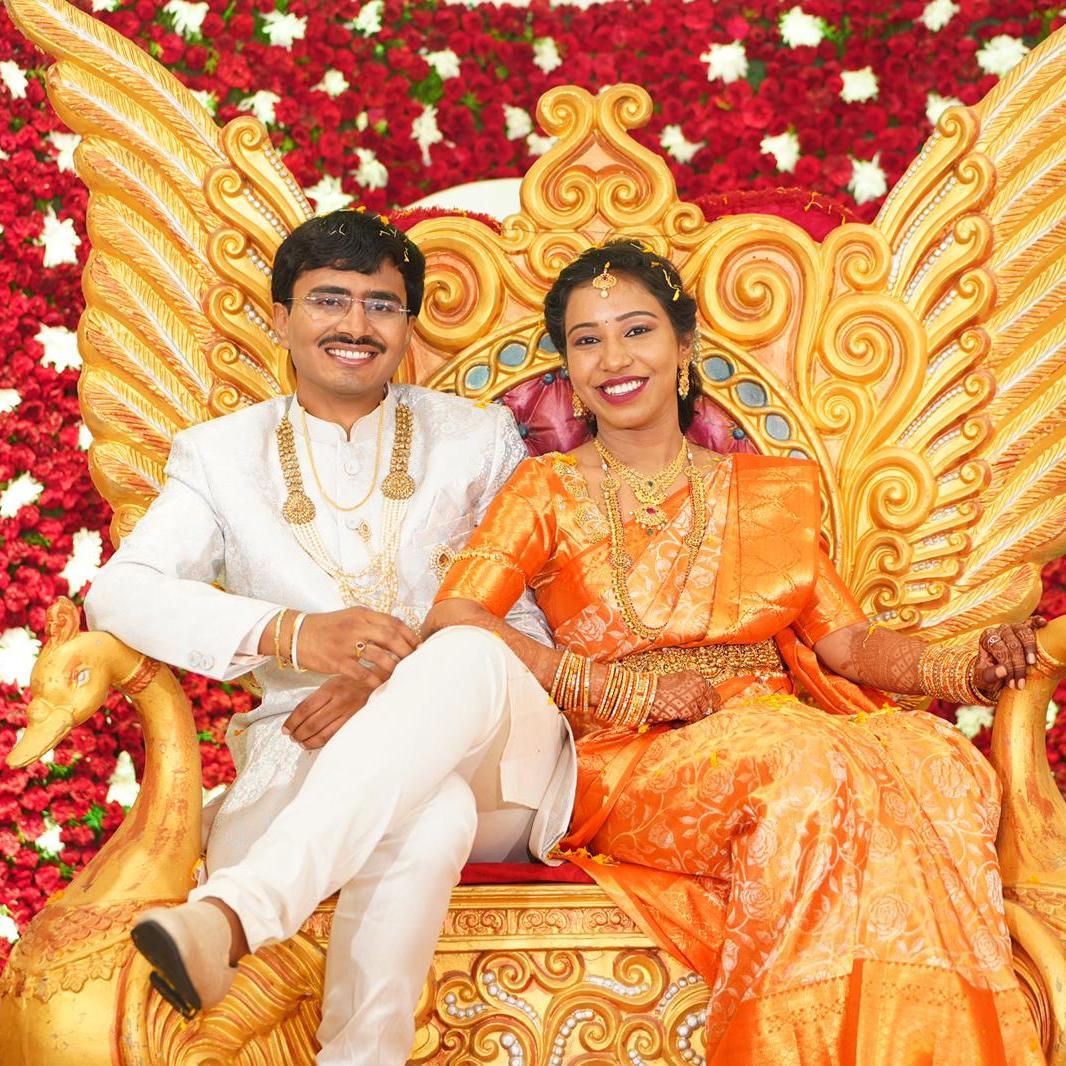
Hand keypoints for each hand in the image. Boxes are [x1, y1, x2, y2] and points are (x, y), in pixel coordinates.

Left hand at [283, 676, 371, 748]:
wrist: (375, 682)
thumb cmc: (351, 682)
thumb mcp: (331, 683)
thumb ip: (316, 698)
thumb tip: (298, 716)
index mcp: (329, 689)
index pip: (305, 708)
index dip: (292, 721)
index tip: (285, 728)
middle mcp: (338, 702)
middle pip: (312, 723)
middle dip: (298, 733)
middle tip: (291, 737)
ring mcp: (347, 713)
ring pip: (322, 733)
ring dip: (307, 740)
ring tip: (300, 742)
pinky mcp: (354, 722)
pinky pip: (334, 736)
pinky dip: (321, 742)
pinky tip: (313, 743)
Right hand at [293, 606, 418, 680]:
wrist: (295, 634)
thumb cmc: (326, 627)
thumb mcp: (349, 617)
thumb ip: (370, 623)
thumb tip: (395, 634)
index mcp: (361, 614)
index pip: (393, 622)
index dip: (409, 634)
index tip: (418, 645)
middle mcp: (355, 626)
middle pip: (390, 636)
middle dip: (406, 650)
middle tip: (414, 661)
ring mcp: (346, 644)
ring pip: (379, 655)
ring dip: (393, 665)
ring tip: (401, 672)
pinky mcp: (336, 661)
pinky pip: (362, 672)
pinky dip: (374, 679)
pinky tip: (381, 684)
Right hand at [646, 671, 719, 724]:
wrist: (643, 694)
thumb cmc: (656, 691)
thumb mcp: (677, 684)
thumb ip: (690, 691)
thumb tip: (704, 708)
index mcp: (695, 676)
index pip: (711, 692)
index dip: (709, 703)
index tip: (707, 712)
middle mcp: (699, 684)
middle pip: (711, 703)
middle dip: (704, 712)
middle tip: (695, 719)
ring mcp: (695, 696)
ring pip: (702, 714)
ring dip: (692, 719)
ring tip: (677, 719)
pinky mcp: (690, 709)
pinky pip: (693, 722)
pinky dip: (683, 724)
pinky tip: (673, 722)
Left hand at [977, 616, 1047, 692]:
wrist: (993, 671)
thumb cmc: (988, 673)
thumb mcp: (983, 678)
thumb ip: (989, 675)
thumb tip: (1003, 670)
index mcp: (986, 639)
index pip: (1000, 651)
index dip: (1008, 668)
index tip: (1013, 684)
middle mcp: (999, 631)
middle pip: (1013, 644)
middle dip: (1018, 666)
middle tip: (1021, 683)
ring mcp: (1012, 627)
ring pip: (1023, 633)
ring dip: (1029, 648)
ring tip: (1031, 663)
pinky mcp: (1023, 627)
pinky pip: (1031, 622)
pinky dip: (1037, 622)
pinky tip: (1043, 624)